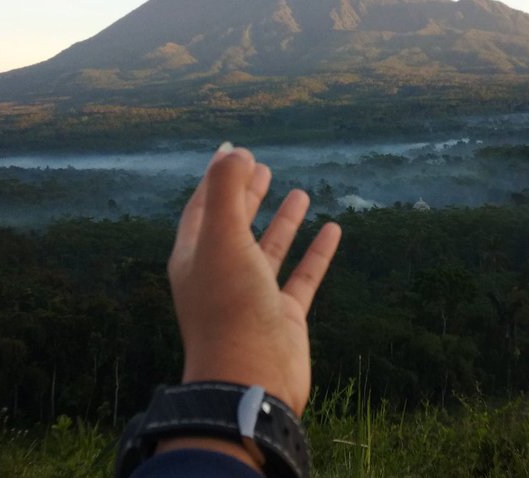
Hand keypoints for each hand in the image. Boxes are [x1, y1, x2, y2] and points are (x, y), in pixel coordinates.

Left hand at [167, 144, 340, 415]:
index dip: (216, 178)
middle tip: (262, 165)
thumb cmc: (229, 308)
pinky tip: (332, 229)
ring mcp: (254, 296)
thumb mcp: (222, 239)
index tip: (232, 149)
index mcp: (196, 256)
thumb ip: (228, 191)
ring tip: (300, 192)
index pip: (203, 206)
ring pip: (269, 249)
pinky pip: (303, 276)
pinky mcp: (284, 316)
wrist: (250, 380)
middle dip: (247, 194)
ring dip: (283, 221)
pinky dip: (316, 253)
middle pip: (234, 225)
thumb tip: (237, 151)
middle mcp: (223, 273)